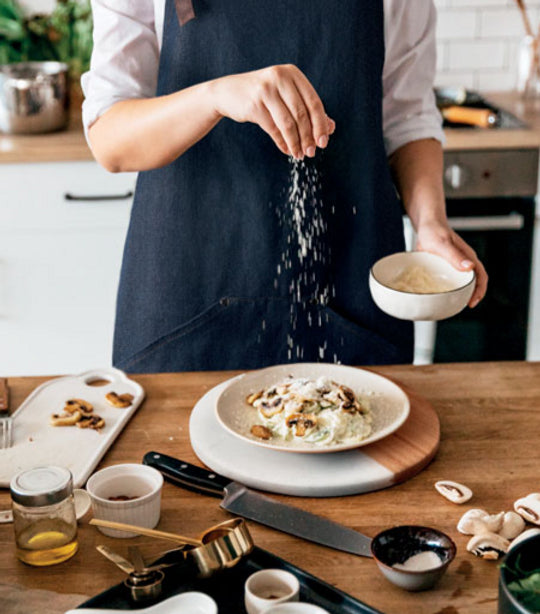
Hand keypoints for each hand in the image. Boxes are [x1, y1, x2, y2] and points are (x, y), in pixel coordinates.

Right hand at [211, 64, 334, 158]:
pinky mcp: (254, 104)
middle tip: (311, 153)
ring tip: (299, 155)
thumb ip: (307, 110)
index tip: (323, 143)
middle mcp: (280, 77)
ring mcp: (265, 90)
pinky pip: (273, 128)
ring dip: (295, 143)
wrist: (228, 93)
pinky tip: (287, 150)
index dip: (321, 125)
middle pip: (302, 114)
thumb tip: (331, 128)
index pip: (314, 102)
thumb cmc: (263, 96)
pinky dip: (281, 142)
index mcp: (292, 74)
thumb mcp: (286, 97)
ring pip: (288, 123)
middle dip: (308, 137)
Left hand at [415, 220, 487, 307]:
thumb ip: (454, 255)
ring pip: (462, 281)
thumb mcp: (442, 244)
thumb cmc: (434, 231)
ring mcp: (455, 264)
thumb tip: (469, 267)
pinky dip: (449, 288)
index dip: (480, 291)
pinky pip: (451, 279)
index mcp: (468, 257)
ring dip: (461, 293)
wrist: (426, 224)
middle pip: (474, 282)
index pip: (481, 277)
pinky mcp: (446, 266)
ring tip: (453, 304)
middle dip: (472, 296)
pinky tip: (440, 294)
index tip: (472, 302)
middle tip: (462, 306)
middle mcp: (464, 262)